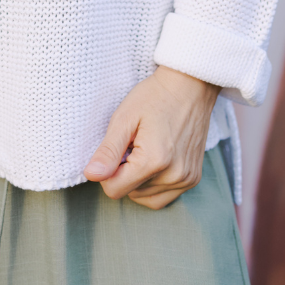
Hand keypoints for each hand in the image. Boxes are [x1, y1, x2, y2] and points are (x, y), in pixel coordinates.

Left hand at [83, 67, 220, 209]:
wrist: (189, 86)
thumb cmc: (154, 97)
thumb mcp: (124, 118)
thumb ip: (108, 151)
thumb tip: (91, 175)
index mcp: (154, 161)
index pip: (114, 189)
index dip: (108, 171)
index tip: (117, 148)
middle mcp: (174, 176)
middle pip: (130, 193)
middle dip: (125, 173)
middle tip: (133, 144)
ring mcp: (186, 179)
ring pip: (146, 198)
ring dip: (139, 181)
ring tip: (145, 150)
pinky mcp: (193, 179)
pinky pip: (164, 196)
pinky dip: (153, 184)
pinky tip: (155, 160)